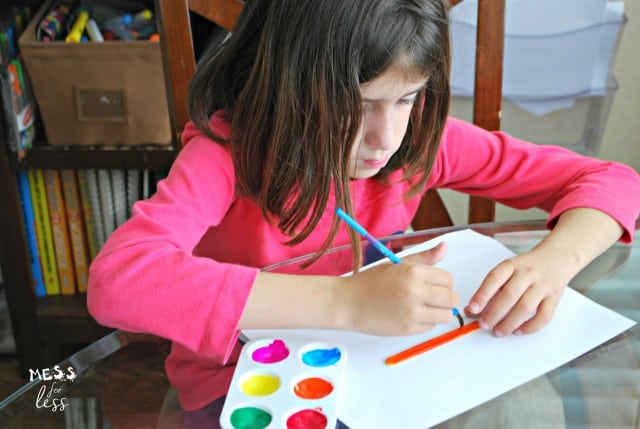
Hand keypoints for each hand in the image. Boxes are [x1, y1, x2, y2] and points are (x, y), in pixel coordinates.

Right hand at [340, 242, 458, 335]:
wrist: (348, 302)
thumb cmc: (371, 282)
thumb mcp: (397, 264)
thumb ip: (425, 258)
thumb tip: (445, 247)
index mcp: (413, 272)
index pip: (448, 280)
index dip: (444, 283)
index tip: (435, 285)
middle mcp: (415, 292)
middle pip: (452, 299)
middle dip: (447, 299)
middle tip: (434, 298)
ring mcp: (412, 313)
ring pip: (445, 316)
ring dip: (439, 312)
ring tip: (424, 307)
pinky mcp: (407, 329)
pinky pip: (430, 327)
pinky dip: (425, 322)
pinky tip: (412, 315)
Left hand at [464, 246, 575, 336]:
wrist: (556, 258)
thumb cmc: (526, 267)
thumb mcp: (507, 270)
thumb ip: (490, 288)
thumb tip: (471, 310)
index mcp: (511, 265)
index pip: (494, 279)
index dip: (482, 295)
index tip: (472, 309)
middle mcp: (527, 273)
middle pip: (509, 295)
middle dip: (494, 313)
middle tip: (484, 325)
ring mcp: (542, 285)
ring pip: (525, 307)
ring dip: (510, 322)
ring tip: (498, 331)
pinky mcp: (554, 297)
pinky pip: (544, 315)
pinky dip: (530, 326)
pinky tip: (518, 331)